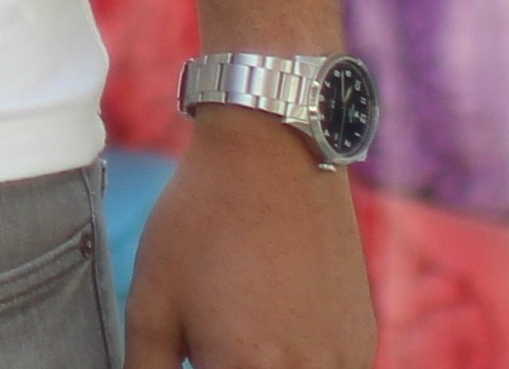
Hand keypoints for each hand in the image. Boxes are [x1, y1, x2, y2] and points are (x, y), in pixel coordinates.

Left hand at [125, 113, 375, 368]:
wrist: (275, 160)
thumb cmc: (202, 225)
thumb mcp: (150, 300)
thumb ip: (145, 368)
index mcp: (243, 367)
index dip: (201, 366)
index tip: (193, 352)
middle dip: (229, 365)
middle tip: (211, 340)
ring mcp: (343, 361)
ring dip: (268, 363)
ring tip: (242, 326)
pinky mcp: (363, 342)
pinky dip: (301, 361)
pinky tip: (274, 322)